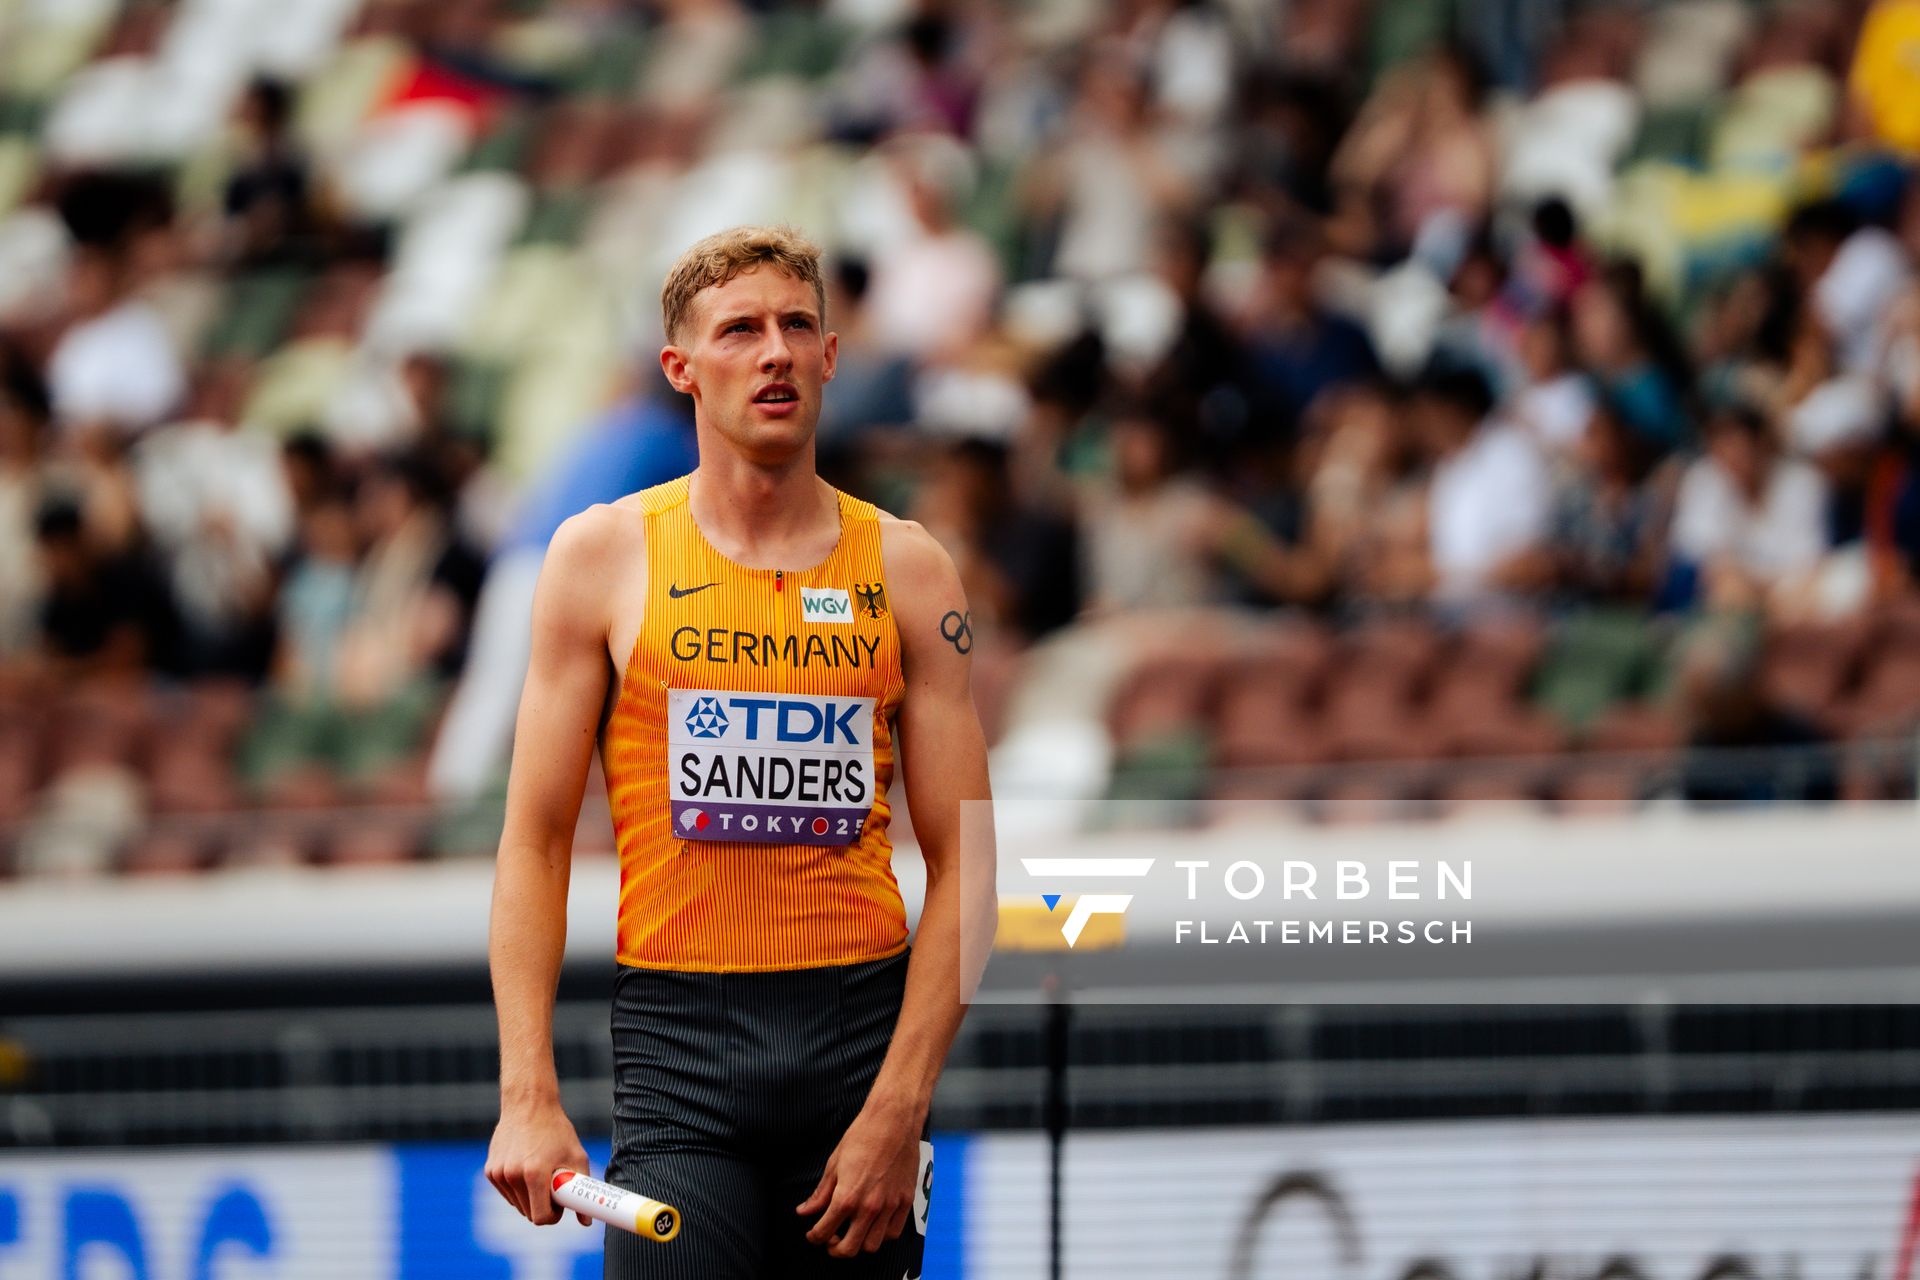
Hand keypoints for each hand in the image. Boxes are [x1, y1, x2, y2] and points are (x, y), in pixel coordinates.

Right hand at [484, 1100, 592, 1225]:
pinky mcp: (490, 1171)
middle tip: (553, 1187)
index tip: (560, 1206)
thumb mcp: (577, 1156)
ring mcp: (498, 1174)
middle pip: (528, 1213)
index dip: (553, 1216)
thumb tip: (586, 1221)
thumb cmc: (556, 1130)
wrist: (528, 1104)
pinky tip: (525, 1167)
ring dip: (529, 1197)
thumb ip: (582, 1189)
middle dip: (542, 1205)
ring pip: (517, 1204)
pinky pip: (507, 1192)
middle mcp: (512, 1175)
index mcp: (534, 1174)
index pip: (541, 1217)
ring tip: (540, 1173)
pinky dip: (517, 1188)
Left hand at [796, 1101, 920, 1257]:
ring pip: (872, 1246)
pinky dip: (881, 1235)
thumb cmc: (862, 1136)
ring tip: (853, 1232)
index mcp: (846, 1197)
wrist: (894, 1120)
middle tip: (831, 1239)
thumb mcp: (834, 1164)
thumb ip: (820, 1193)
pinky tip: (874, 1224)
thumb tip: (804, 1211)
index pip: (823, 1232)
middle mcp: (869, 1207)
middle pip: (848, 1249)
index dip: (814, 1237)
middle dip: (834, 1249)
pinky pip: (893, 1233)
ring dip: (859, 1244)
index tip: (813, 1235)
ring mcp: (890, 1206)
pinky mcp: (906, 1201)